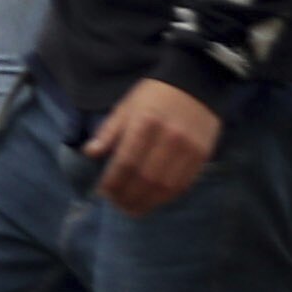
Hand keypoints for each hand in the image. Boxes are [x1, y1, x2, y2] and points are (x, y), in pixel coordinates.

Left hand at [84, 76, 224, 214]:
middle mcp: (169, 138)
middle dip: (128, 196)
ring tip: (132, 208)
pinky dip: (166, 197)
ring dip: (147, 202)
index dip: (113, 181)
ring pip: (165, 186)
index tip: (102, 191)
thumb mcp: (127, 106)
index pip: (126, 162)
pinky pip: (183, 184)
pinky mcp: (202, 156)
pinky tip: (154, 200)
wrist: (196, 83)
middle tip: (116, 204)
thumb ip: (109, 131)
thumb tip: (89, 154)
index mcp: (145, 123)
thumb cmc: (155, 94)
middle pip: (145, 178)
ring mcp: (188, 149)